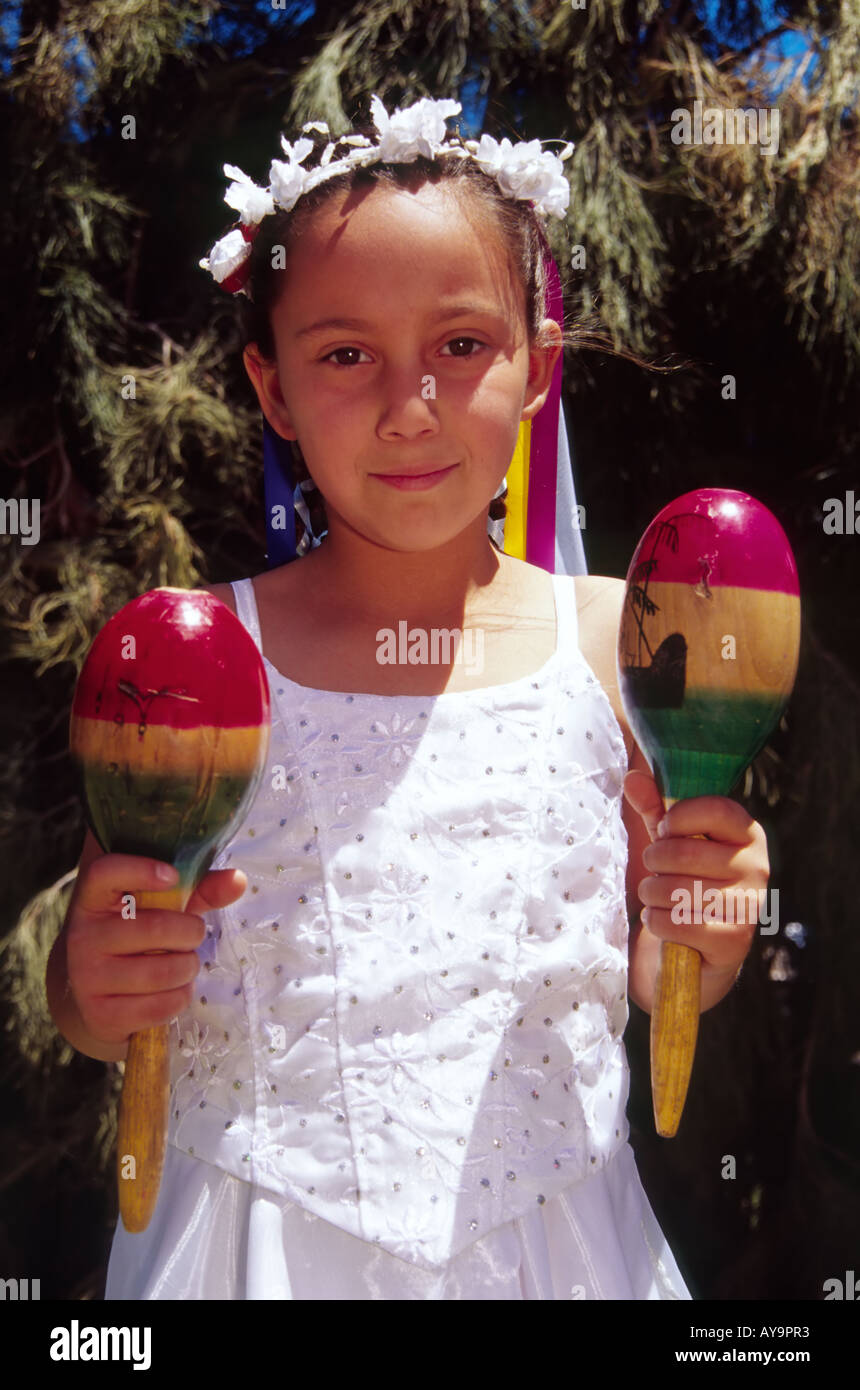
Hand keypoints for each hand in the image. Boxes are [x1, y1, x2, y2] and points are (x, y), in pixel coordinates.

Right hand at [65, 856, 247, 1045]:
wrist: (92, 994)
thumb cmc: (134, 937)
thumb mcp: (159, 907)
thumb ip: (197, 890)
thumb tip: (238, 880)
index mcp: (92, 898)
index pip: (104, 873)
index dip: (140, 870)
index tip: (173, 875)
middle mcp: (81, 935)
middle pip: (155, 927)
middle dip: (191, 932)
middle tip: (193, 935)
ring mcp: (87, 976)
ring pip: (162, 971)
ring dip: (188, 967)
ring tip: (184, 963)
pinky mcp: (100, 1014)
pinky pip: (161, 1005)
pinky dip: (180, 997)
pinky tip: (172, 990)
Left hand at [623, 769, 768, 983]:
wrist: (704, 947)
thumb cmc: (689, 881)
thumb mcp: (674, 842)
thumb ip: (657, 809)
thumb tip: (632, 778)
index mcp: (748, 835)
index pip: (715, 809)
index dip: (678, 817)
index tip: (665, 830)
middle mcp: (757, 867)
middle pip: (684, 852)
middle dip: (653, 860)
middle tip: (655, 868)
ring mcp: (750, 905)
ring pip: (675, 890)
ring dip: (651, 893)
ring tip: (656, 895)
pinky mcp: (735, 940)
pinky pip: (676, 923)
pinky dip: (656, 921)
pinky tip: (663, 919)